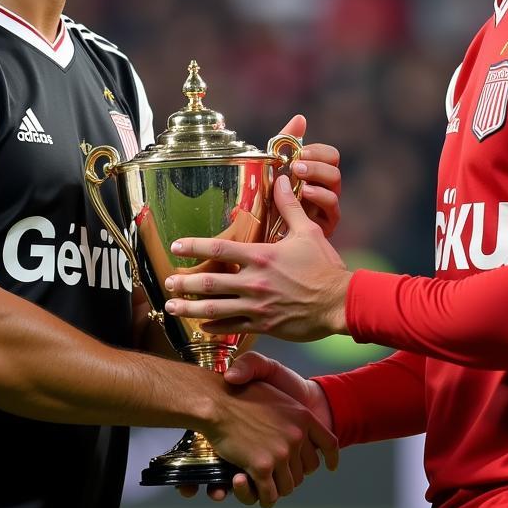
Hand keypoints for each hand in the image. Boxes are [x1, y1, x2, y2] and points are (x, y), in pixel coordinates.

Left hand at [165, 175, 351, 340]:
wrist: (341, 302)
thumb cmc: (325, 266)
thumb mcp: (308, 231)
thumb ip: (290, 207)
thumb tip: (282, 179)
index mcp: (261, 256)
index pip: (219, 249)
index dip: (194, 246)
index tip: (176, 245)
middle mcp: (255, 282)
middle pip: (210, 282)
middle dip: (184, 283)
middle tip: (166, 282)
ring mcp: (258, 306)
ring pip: (215, 309)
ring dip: (189, 308)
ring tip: (170, 307)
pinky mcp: (265, 325)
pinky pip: (233, 327)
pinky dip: (214, 327)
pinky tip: (201, 327)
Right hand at [179, 353, 334, 503]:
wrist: (216, 398)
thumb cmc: (239, 389)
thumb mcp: (274, 384)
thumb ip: (290, 407)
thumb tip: (301, 436)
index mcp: (303, 416)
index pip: (329, 444)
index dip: (329, 458)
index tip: (329, 466)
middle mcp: (297, 435)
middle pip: (305, 470)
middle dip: (291, 473)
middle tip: (274, 469)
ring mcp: (281, 453)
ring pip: (288, 486)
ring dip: (275, 487)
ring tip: (262, 480)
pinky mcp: (262, 467)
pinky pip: (269, 495)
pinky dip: (262, 497)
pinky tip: (253, 489)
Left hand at [276, 115, 340, 239]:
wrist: (262, 235)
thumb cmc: (271, 201)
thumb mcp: (274, 169)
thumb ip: (286, 142)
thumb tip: (301, 118)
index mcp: (316, 174)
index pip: (330, 155)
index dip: (318, 151)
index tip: (299, 152)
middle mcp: (325, 188)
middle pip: (334, 168)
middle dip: (316, 164)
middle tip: (297, 164)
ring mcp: (328, 207)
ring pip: (335, 185)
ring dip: (317, 176)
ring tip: (299, 175)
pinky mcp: (326, 225)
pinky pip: (332, 208)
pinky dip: (320, 197)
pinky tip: (305, 193)